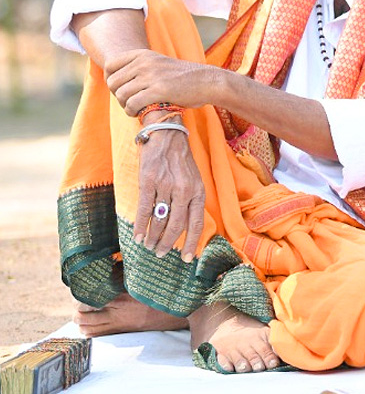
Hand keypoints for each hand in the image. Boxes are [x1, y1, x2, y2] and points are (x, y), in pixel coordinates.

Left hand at [105, 49, 219, 115]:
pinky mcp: (159, 91)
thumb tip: (113, 80)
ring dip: (125, 106)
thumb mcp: (158, 63)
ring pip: (121, 95)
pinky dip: (132, 111)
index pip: (110, 66)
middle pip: (113, 83)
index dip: (111, 80)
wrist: (207, 82)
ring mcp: (151, 76)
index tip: (121, 89)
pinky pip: (132, 104)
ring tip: (134, 109)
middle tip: (129, 101)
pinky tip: (139, 113)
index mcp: (142, 54)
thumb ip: (138, 67)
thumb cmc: (182, 77)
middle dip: (118, 95)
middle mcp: (144, 63)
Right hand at [134, 128, 205, 261]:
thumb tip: (186, 226)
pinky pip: (143, 209)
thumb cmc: (180, 160)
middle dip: (167, 243)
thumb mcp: (194, 179)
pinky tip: (137, 236)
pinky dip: (140, 226)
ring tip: (148, 246)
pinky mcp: (148, 182)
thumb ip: (191, 200)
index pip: (196, 224)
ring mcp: (166, 186)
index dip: (191, 243)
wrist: (166, 134)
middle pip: (176, 226)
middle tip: (159, 253)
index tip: (187, 259)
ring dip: (153, 237)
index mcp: (198, 192)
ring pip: (159, 220)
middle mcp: (184, 191)